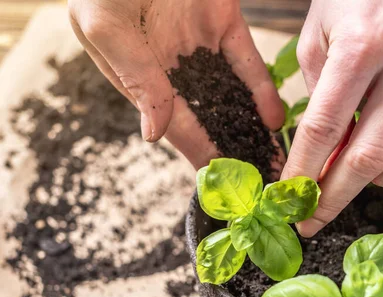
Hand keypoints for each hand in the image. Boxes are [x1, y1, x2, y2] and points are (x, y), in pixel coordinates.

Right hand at [68, 0, 283, 168]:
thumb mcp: (107, 24)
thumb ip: (135, 78)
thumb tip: (153, 134)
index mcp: (136, 72)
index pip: (173, 123)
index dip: (198, 153)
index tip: (222, 184)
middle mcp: (170, 65)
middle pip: (207, 117)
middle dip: (232, 149)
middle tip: (259, 181)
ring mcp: (199, 45)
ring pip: (231, 95)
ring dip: (251, 127)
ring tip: (273, 159)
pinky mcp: (224, 23)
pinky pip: (247, 62)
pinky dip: (260, 89)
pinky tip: (273, 118)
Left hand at [282, 0, 382, 236]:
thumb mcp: (318, 35)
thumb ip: (317, 95)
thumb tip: (322, 151)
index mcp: (360, 49)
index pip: (324, 130)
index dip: (302, 172)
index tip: (289, 199)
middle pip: (369, 158)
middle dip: (334, 197)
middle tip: (312, 220)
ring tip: (359, 174)